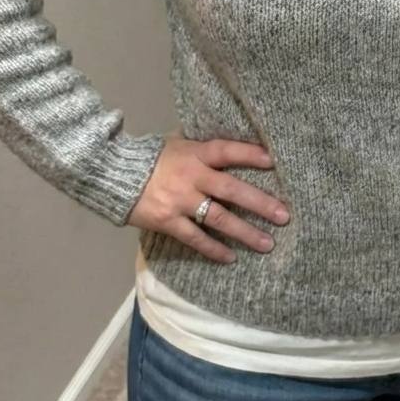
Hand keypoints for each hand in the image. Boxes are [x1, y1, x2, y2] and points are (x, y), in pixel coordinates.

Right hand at [128, 133, 289, 263]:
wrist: (115, 175)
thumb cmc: (153, 157)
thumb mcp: (178, 143)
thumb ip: (202, 147)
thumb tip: (231, 143)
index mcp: (195, 153)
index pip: (227, 151)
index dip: (250, 154)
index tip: (274, 161)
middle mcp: (192, 176)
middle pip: (231, 189)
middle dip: (260, 203)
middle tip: (284, 215)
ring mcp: (180, 201)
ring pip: (219, 218)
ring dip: (245, 232)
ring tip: (267, 243)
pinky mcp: (169, 222)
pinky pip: (196, 238)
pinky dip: (214, 249)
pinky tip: (231, 258)